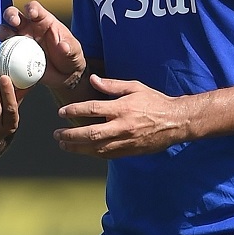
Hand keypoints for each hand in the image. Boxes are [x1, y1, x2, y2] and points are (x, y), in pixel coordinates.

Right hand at [0, 1, 85, 88]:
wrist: (64, 76)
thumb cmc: (70, 58)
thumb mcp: (75, 52)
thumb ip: (70, 48)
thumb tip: (63, 47)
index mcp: (43, 21)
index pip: (34, 8)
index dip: (31, 8)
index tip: (32, 14)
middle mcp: (28, 28)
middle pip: (14, 15)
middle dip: (11, 15)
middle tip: (14, 21)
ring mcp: (20, 42)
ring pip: (5, 31)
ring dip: (2, 32)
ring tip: (6, 38)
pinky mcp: (15, 56)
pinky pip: (4, 53)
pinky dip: (1, 55)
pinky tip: (4, 58)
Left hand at [53, 74, 189, 158]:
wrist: (176, 122)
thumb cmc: (154, 101)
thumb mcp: (134, 87)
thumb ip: (112, 85)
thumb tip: (93, 80)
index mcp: (122, 108)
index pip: (92, 109)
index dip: (74, 111)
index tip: (61, 112)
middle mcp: (122, 127)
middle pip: (90, 133)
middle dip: (70, 135)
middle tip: (57, 133)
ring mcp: (126, 141)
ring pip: (96, 148)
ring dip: (78, 148)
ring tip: (64, 144)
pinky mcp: (130, 151)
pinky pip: (107, 155)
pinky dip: (92, 153)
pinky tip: (83, 150)